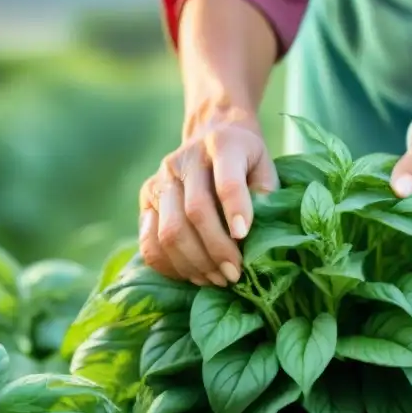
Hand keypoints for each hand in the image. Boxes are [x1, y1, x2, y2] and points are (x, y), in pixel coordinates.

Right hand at [139, 105, 278, 285]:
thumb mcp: (265, 167)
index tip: (245, 238)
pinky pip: (149, 243)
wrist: (213, 133)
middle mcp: (184, 159)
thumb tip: (257, 240)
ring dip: (195, 264)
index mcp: (221, 144)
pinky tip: (194, 275)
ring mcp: (160, 180)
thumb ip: (266, 197)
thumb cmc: (246, 160)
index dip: (235, 210)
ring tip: (217, 279)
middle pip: (195, 212)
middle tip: (235, 274)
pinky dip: (170, 266)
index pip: (226, 181)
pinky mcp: (146, 200)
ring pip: (169, 232)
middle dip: (216, 250)